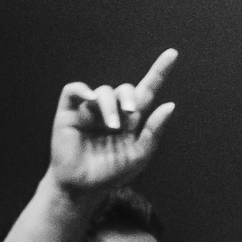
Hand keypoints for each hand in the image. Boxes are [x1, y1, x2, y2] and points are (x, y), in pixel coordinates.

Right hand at [47, 49, 177, 202]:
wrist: (81, 188)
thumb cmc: (111, 173)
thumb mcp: (139, 155)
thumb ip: (154, 131)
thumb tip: (170, 105)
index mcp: (131, 119)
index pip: (147, 89)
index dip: (159, 71)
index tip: (173, 53)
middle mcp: (112, 111)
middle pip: (124, 89)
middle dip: (128, 97)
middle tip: (130, 113)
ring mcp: (90, 111)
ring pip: (102, 91)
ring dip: (109, 105)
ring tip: (110, 126)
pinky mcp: (68, 113)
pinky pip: (73, 90)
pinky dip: (82, 90)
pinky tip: (90, 98)